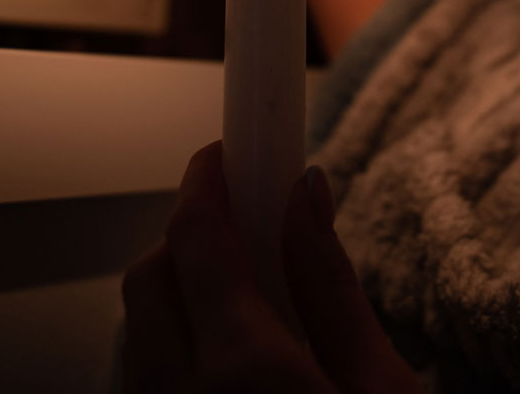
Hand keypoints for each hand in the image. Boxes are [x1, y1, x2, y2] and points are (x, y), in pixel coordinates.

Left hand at [121, 141, 422, 393]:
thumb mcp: (381, 387)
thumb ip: (331, 288)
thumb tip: (306, 194)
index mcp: (243, 369)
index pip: (195, 236)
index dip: (207, 178)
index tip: (229, 150)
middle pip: (150, 274)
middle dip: (192, 237)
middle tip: (249, 232)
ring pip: (138, 329)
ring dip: (180, 297)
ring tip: (247, 307)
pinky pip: (144, 376)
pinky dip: (173, 347)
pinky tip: (227, 363)